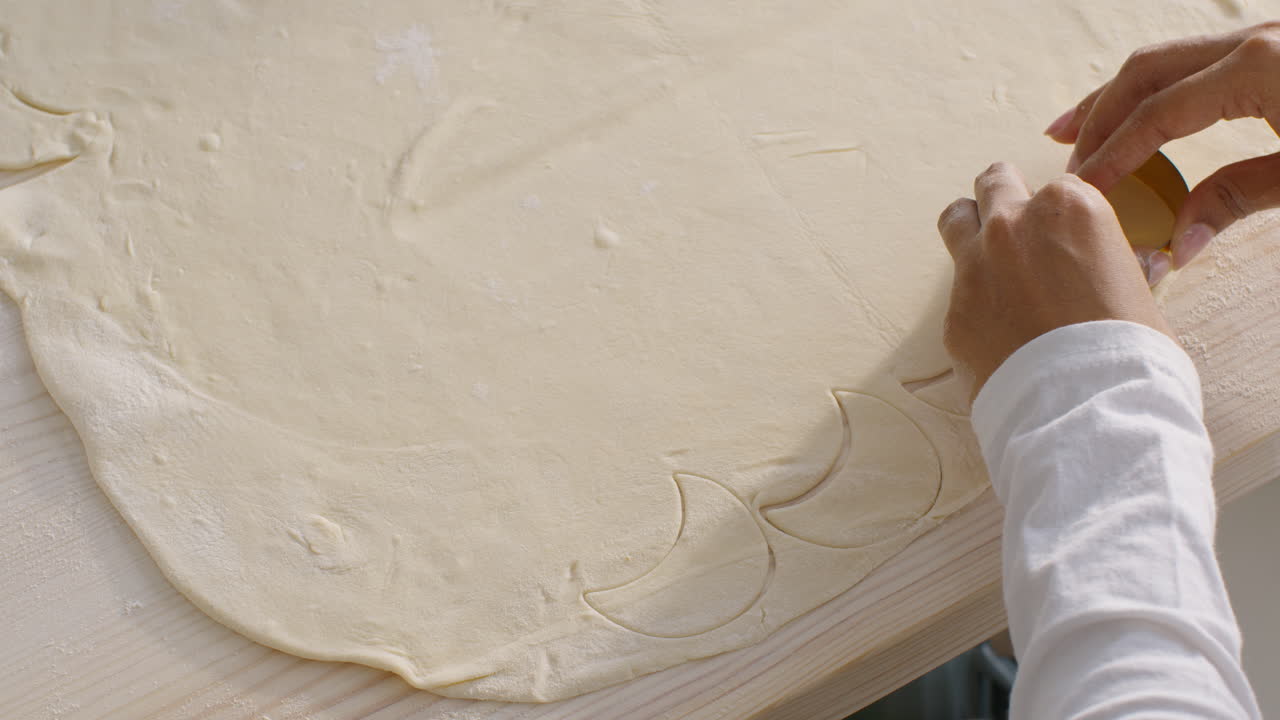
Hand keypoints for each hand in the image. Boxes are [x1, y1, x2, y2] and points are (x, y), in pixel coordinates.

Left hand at [938, 163, 1171, 396]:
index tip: (1064, 237)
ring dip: (971, 230)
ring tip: (991, 261)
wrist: (1087, 407)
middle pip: (995, 184)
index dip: (1061, 214)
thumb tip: (1119, 266)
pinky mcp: (953, 312)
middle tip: (1018, 230)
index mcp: (1071, 208)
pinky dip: (974, 303)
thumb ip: (1112, 264)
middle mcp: (1015, 225)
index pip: (1057, 187)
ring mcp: (975, 266)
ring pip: (956, 219)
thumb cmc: (1130, 350)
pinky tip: (998, 331)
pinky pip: (956, 293)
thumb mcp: (1138, 290)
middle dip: (1004, 198)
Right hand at [1045, 22, 1279, 268]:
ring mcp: (1262, 34)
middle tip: (1066, 158)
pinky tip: (1136, 109)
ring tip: (1074, 129)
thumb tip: (1181, 241)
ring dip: (1116, 95)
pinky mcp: (1272, 44)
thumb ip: (1240, 198)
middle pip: (1144, 72)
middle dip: (1097, 117)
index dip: (1113, 153)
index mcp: (1257, 69)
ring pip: (1165, 58)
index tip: (1084, 189)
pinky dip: (1155, 85)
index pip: (1158, 113)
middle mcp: (1252, 40)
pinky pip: (1194, 58)